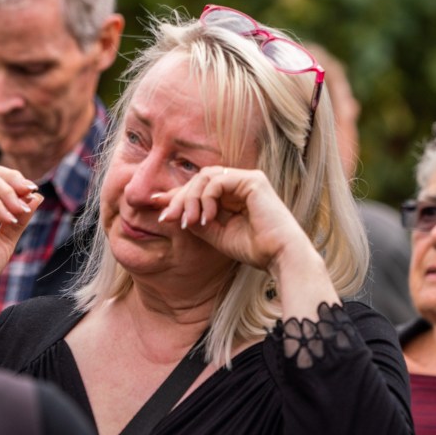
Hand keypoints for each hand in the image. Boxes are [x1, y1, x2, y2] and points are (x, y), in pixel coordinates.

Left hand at [155, 166, 340, 319]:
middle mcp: (240, 182)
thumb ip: (197, 221)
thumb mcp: (216, 235)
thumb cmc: (254, 249)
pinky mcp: (252, 180)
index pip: (200, 187)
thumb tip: (170, 212)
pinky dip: (206, 198)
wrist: (280, 257)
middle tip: (166, 217)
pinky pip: (218, 181)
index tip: (155, 205)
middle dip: (178, 198)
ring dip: (190, 198)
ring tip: (188, 221)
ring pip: (205, 177)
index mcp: (233, 194)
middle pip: (198, 179)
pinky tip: (206, 218)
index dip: (176, 195)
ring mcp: (247, 179)